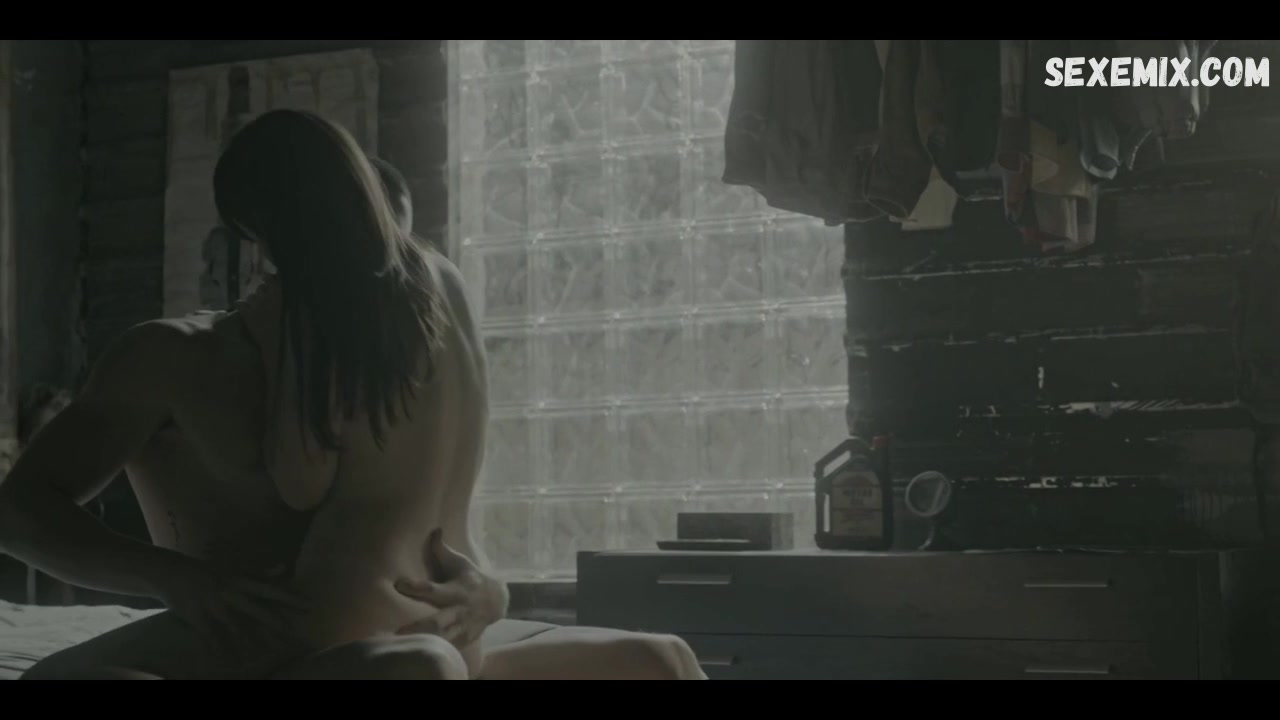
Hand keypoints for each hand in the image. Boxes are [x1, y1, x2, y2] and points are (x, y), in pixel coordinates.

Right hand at [153, 555, 307, 658]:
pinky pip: (211, 636)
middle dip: (275, 622)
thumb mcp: (234, 569)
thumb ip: (258, 573)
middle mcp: (230, 592)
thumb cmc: (207, 571)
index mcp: (240, 579)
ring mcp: (213, 605)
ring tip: (263, 654)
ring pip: (235, 626)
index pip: (270, 589)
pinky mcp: (197, 616)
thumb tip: (283, 568)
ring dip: (249, 642)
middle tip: (292, 634)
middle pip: (257, 609)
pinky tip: (228, 661)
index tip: (309, 605)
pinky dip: (219, 649)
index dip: (290, 597)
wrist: (170, 571)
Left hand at [393, 528, 508, 646]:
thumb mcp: (459, 563)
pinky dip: (439, 651)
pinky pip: (451, 648)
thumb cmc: (470, 578)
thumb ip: (442, 550)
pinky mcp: (465, 639)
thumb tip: (434, 529)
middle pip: (438, 622)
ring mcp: (463, 627)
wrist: (497, 600)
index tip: (398, 583)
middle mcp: (459, 610)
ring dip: (428, 642)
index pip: (432, 589)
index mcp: (456, 590)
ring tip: (406, 645)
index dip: (415, 587)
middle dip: (420, 627)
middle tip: (398, 632)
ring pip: (444, 639)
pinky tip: (422, 654)